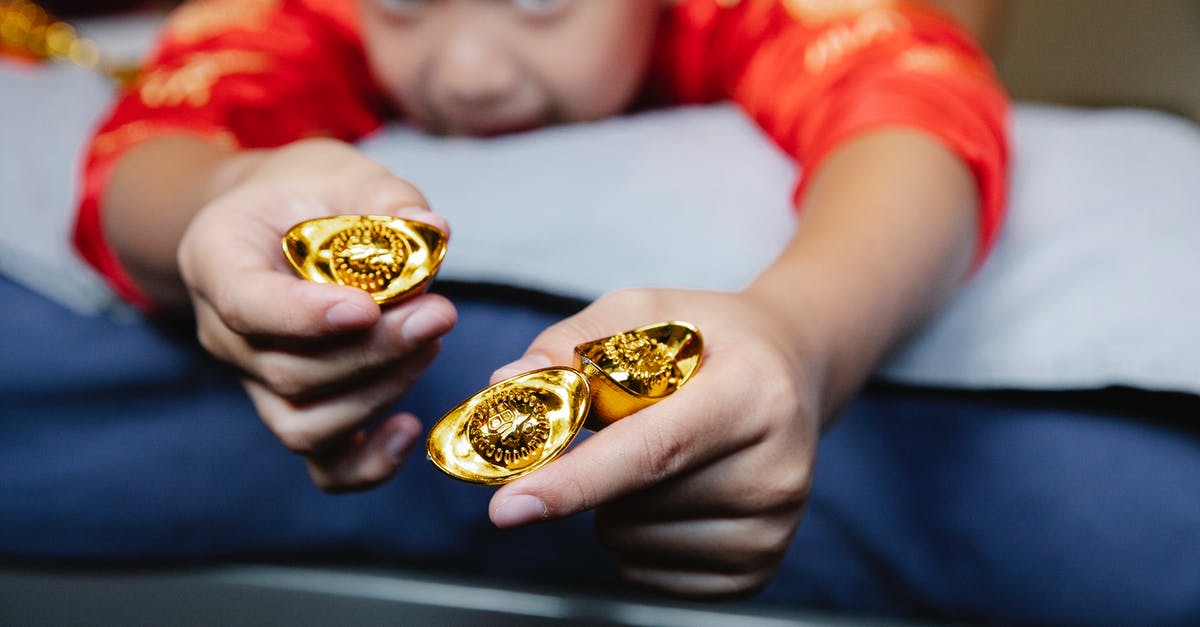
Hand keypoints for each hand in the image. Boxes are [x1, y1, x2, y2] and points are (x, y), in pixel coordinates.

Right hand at [177, 139, 455, 491]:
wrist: (277, 221)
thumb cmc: (307, 192)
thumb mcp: (338, 171)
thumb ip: (383, 199)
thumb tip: (434, 231)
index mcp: (216, 259)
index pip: (246, 303)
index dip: (305, 316)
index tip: (367, 308)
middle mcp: (224, 333)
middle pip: (289, 372)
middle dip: (374, 352)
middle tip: (439, 314)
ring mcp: (255, 382)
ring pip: (305, 424)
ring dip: (380, 391)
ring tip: (432, 341)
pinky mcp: (296, 410)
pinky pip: (322, 464)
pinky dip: (367, 464)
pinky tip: (409, 429)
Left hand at [486, 288, 820, 598]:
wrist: (792, 372)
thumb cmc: (708, 339)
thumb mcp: (645, 312)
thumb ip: (573, 342)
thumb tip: (508, 382)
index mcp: (754, 394)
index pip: (652, 451)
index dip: (575, 481)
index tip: (508, 504)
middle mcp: (776, 470)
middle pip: (631, 507)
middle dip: (592, 475)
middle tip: (622, 427)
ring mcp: (773, 529)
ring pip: (628, 545)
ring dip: (614, 505)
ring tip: (658, 454)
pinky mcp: (758, 570)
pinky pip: (647, 574)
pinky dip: (635, 538)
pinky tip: (670, 490)